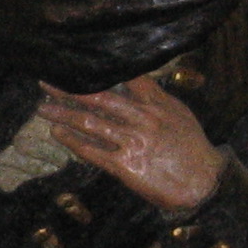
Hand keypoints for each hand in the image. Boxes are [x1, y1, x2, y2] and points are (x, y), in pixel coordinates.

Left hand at [37, 75, 222, 213]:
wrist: (205, 183)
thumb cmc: (194, 149)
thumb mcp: (179, 114)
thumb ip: (155, 96)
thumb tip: (136, 80)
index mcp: (155, 104)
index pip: (122, 79)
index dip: (96, 71)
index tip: (74, 64)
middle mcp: (141, 118)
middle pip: (98, 98)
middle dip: (69, 90)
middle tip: (45, 83)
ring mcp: (132, 141)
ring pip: (91, 122)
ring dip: (64, 114)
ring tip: (43, 108)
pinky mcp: (126, 165)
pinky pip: (93, 151)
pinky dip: (73, 141)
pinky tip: (57, 133)